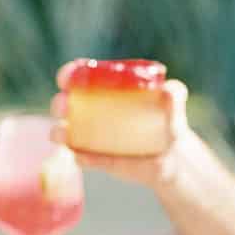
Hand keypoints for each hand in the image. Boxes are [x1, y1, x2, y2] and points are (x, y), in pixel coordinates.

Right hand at [50, 77, 190, 189]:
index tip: (66, 78)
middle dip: (59, 104)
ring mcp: (92, 137)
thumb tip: (170, 91)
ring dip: (59, 132)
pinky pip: (82, 158)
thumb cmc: (169, 123)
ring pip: (65, 132)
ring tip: (63, 135)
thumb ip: (175, 98)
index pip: (81, 78)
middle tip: (64, 107)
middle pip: (66, 104)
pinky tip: (83, 158)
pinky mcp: (96, 159)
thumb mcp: (174, 109)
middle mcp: (93, 111)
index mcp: (106, 91)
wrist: (172, 158)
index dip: (70, 75)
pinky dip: (79, 158)